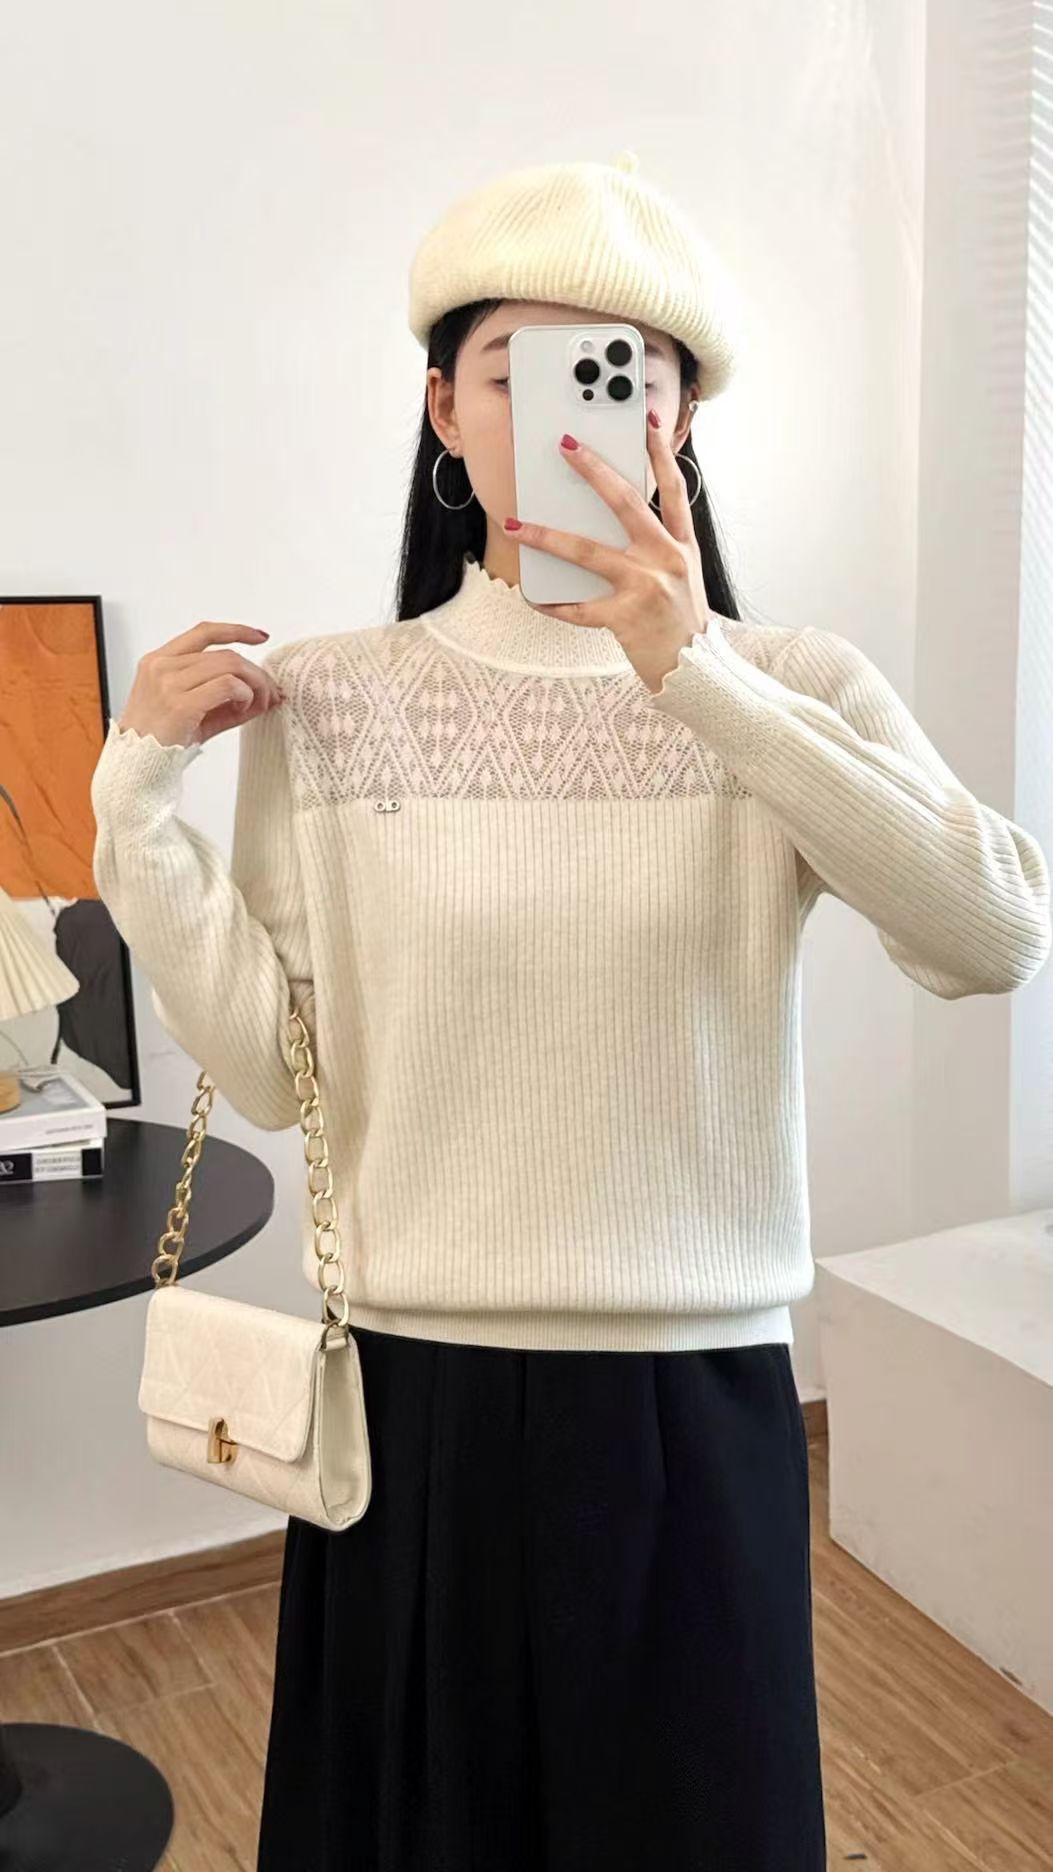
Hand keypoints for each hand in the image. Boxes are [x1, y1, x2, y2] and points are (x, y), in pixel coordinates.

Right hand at [117, 621, 283, 747]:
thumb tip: (268, 692)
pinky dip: (245, 695)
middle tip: (270, 693)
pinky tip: (242, 708)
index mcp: (159, 660)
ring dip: (254, 685)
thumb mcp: (194, 708)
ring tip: (255, 704)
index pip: (204, 633)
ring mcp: (169, 683)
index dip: (236, 630)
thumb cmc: (162, 739)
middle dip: (255, 673)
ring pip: (230, 667)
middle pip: (225, 654)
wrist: (138, 765)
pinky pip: (228, 686)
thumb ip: (226, 695)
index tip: (260, 636)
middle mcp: (162, 666)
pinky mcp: (180, 704)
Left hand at [503, 413, 712, 693]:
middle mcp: (666, 558)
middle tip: (566, 446)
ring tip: (517, 525)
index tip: (644, 421)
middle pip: (625, 502)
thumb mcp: (684, 576)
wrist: (697, 672)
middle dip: (593, 470)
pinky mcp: (625, 617)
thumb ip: (659, 547)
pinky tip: (533, 598)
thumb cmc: (684, 623)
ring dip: (546, 536)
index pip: (673, 487)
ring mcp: (645, 586)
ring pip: (587, 550)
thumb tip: (619, 523)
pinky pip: (578, 608)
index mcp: (682, 544)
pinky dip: (553, 604)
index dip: (659, 451)